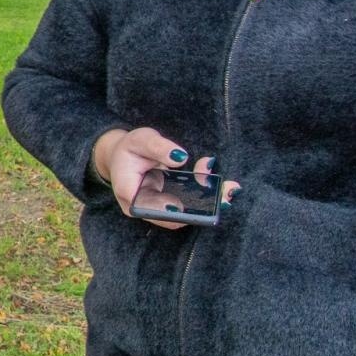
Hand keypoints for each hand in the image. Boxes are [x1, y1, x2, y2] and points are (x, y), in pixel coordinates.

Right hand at [92, 129, 233, 229]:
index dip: (163, 210)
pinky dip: (207, 197)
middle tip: (221, 194)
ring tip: (228, 189)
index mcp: (128, 195)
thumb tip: (179, 157)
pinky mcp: (173, 207)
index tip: (180, 206)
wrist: (127, 157)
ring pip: (185, 213)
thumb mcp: (139, 140)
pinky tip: (223, 187)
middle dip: (197, 207)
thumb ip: (157, 147)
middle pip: (171, 215)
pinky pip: (191, 207)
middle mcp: (145, 209)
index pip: (145, 207)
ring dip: (208, 202)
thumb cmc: (131, 149)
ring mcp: (160, 210)